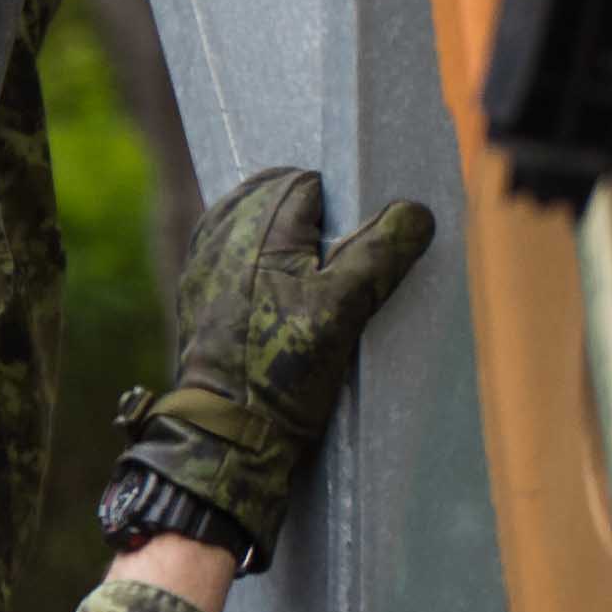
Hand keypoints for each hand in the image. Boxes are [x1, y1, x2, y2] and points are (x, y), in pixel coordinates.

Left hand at [116, 165, 430, 554]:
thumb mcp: (346, 309)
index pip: (306, 183)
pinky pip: (227, 248)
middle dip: (307, 211)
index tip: (358, 232)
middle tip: (338, 248)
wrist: (227, 429)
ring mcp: (202, 262)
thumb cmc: (284, 369)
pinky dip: (254, 253)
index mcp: (258, 227)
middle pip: (271, 193)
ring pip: (245, 217)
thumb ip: (379, 253)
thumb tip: (415, 211)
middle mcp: (221, 235)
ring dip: (279, 229)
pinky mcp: (196, 290)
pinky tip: (279, 284)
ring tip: (313, 266)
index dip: (338, 201)